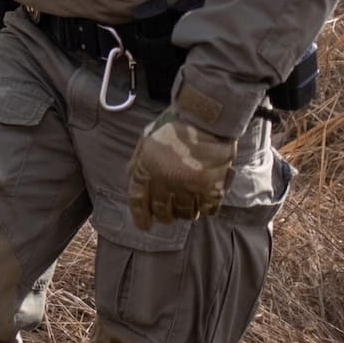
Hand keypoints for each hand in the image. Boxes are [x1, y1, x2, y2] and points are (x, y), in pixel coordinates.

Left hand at [126, 108, 235, 229]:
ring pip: (186, 212)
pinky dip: (207, 210)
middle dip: (164, 216)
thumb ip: (139, 160)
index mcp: (147, 167)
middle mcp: (166, 179)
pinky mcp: (211, 186)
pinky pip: (209, 208)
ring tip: (189, 211)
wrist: (205, 116)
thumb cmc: (175, 124)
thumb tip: (132, 178)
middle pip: (162, 210)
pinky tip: (206, 207)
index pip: (138, 199)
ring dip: (186, 214)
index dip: (140, 216)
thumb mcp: (147, 138)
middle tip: (168, 217)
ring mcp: (189, 184)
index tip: (144, 226)